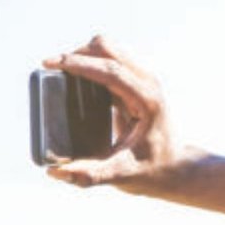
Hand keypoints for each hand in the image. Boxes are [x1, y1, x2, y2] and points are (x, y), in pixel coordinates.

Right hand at [40, 35, 199, 194]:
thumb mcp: (121, 176)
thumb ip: (89, 175)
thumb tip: (55, 172)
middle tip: (52, 69)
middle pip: (109, 49)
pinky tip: (75, 78)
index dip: (79, 64)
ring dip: (84, 55)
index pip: (111, 71)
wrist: (175, 168)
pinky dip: (90, 62)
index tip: (50, 64)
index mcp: (147, 101)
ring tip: (61, 72)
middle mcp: (148, 84)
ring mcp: (144, 80)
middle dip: (78, 54)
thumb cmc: (151, 171)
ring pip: (109, 49)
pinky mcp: (136, 83)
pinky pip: (109, 60)